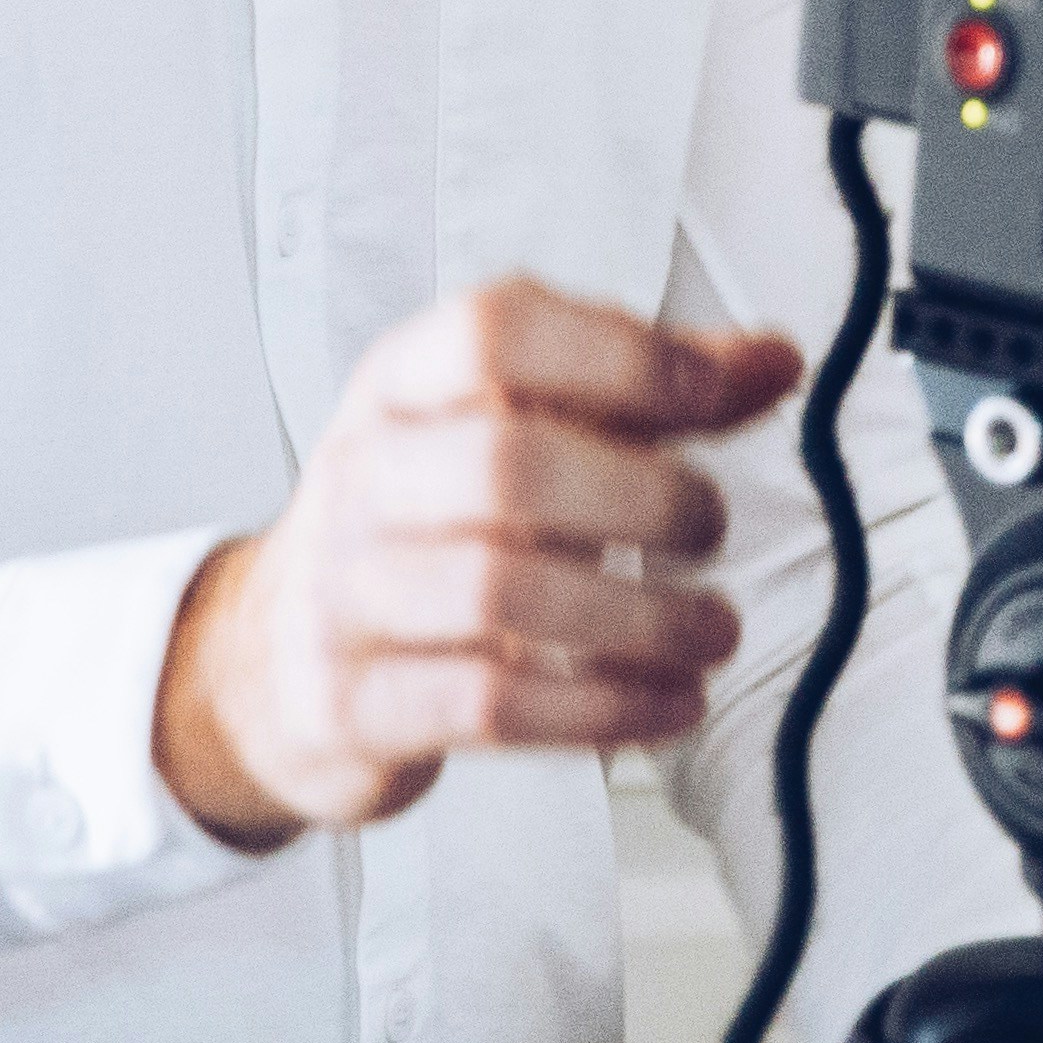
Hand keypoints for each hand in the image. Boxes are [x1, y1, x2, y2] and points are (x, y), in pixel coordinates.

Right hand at [153, 275, 801, 841]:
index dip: (621, 356)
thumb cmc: (422, 525)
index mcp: (403, 385)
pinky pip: (489, 704)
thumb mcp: (509, 432)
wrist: (267, 657)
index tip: (716, 394)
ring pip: (500, 593)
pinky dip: (601, 709)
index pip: (498, 334)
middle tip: (711, 527)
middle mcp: (365, 476)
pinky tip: (667, 702)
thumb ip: (646, 393)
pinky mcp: (356, 704)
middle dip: (642, 497)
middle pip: (506, 464)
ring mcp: (347, 594)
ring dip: (640, 618)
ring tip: (711, 630)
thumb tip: (776, 361)